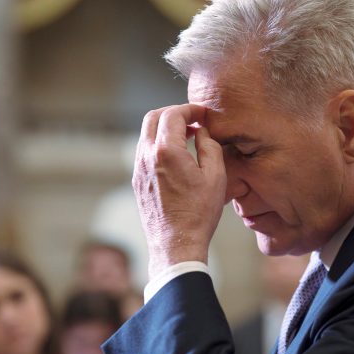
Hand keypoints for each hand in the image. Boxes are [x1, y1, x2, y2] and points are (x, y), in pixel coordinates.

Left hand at [133, 104, 225, 274]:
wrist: (177, 244)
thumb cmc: (199, 214)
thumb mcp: (216, 176)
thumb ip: (210, 146)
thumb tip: (202, 132)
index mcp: (166, 152)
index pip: (173, 114)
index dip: (190, 109)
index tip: (203, 114)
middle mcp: (147, 156)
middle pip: (153, 117)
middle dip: (174, 113)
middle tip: (193, 119)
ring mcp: (138, 169)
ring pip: (146, 134)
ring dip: (165, 128)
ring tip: (187, 136)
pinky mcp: (137, 181)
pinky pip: (145, 151)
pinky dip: (159, 144)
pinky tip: (177, 155)